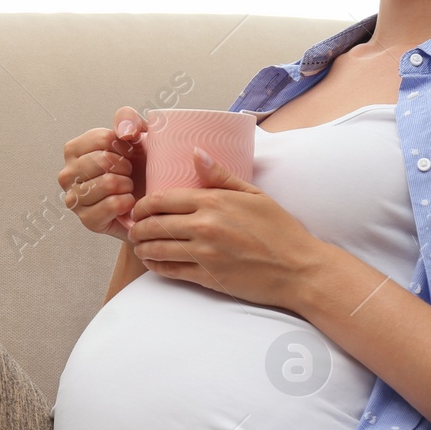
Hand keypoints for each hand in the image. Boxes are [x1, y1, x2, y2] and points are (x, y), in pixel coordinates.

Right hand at [58, 107, 150, 242]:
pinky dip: (127, 202)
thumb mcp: (136, 135)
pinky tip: (127, 202)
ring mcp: (74, 199)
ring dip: (127, 184)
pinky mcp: (87, 220)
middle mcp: (67, 174)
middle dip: (126, 166)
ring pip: (108, 183)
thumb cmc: (138, 166)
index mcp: (74, 150)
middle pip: (104, 161)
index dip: (124, 146)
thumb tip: (124, 132)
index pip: (103, 139)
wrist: (146, 201)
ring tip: (127, 187)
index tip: (128, 154)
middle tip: (128, 173)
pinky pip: (112, 204)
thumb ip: (129, 119)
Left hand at [127, 146, 325, 309]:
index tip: (138, 207)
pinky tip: (154, 264)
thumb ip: (221, 175)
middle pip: (154, 224)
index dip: (143, 204)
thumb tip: (195, 152)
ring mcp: (204, 253)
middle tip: (133, 228)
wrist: (298, 269)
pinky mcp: (207, 277)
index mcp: (214, 201)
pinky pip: (171, 271)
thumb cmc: (279, 230)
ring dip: (142, 248)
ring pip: (157, 249)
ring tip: (139, 247)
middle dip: (137, 227)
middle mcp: (204, 226)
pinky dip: (157, 267)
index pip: (162, 199)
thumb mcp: (254, 195)